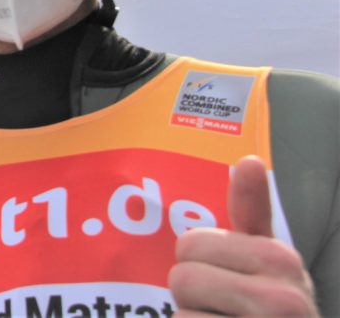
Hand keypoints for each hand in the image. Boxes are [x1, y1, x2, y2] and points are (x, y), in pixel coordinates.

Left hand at [169, 155, 317, 315]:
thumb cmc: (277, 310)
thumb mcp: (272, 261)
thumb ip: (253, 212)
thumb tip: (248, 161)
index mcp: (280, 259)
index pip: (191, 245)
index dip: (197, 264)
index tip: (227, 279)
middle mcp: (282, 298)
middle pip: (182, 278)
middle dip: (192, 297)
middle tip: (223, 310)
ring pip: (181, 315)